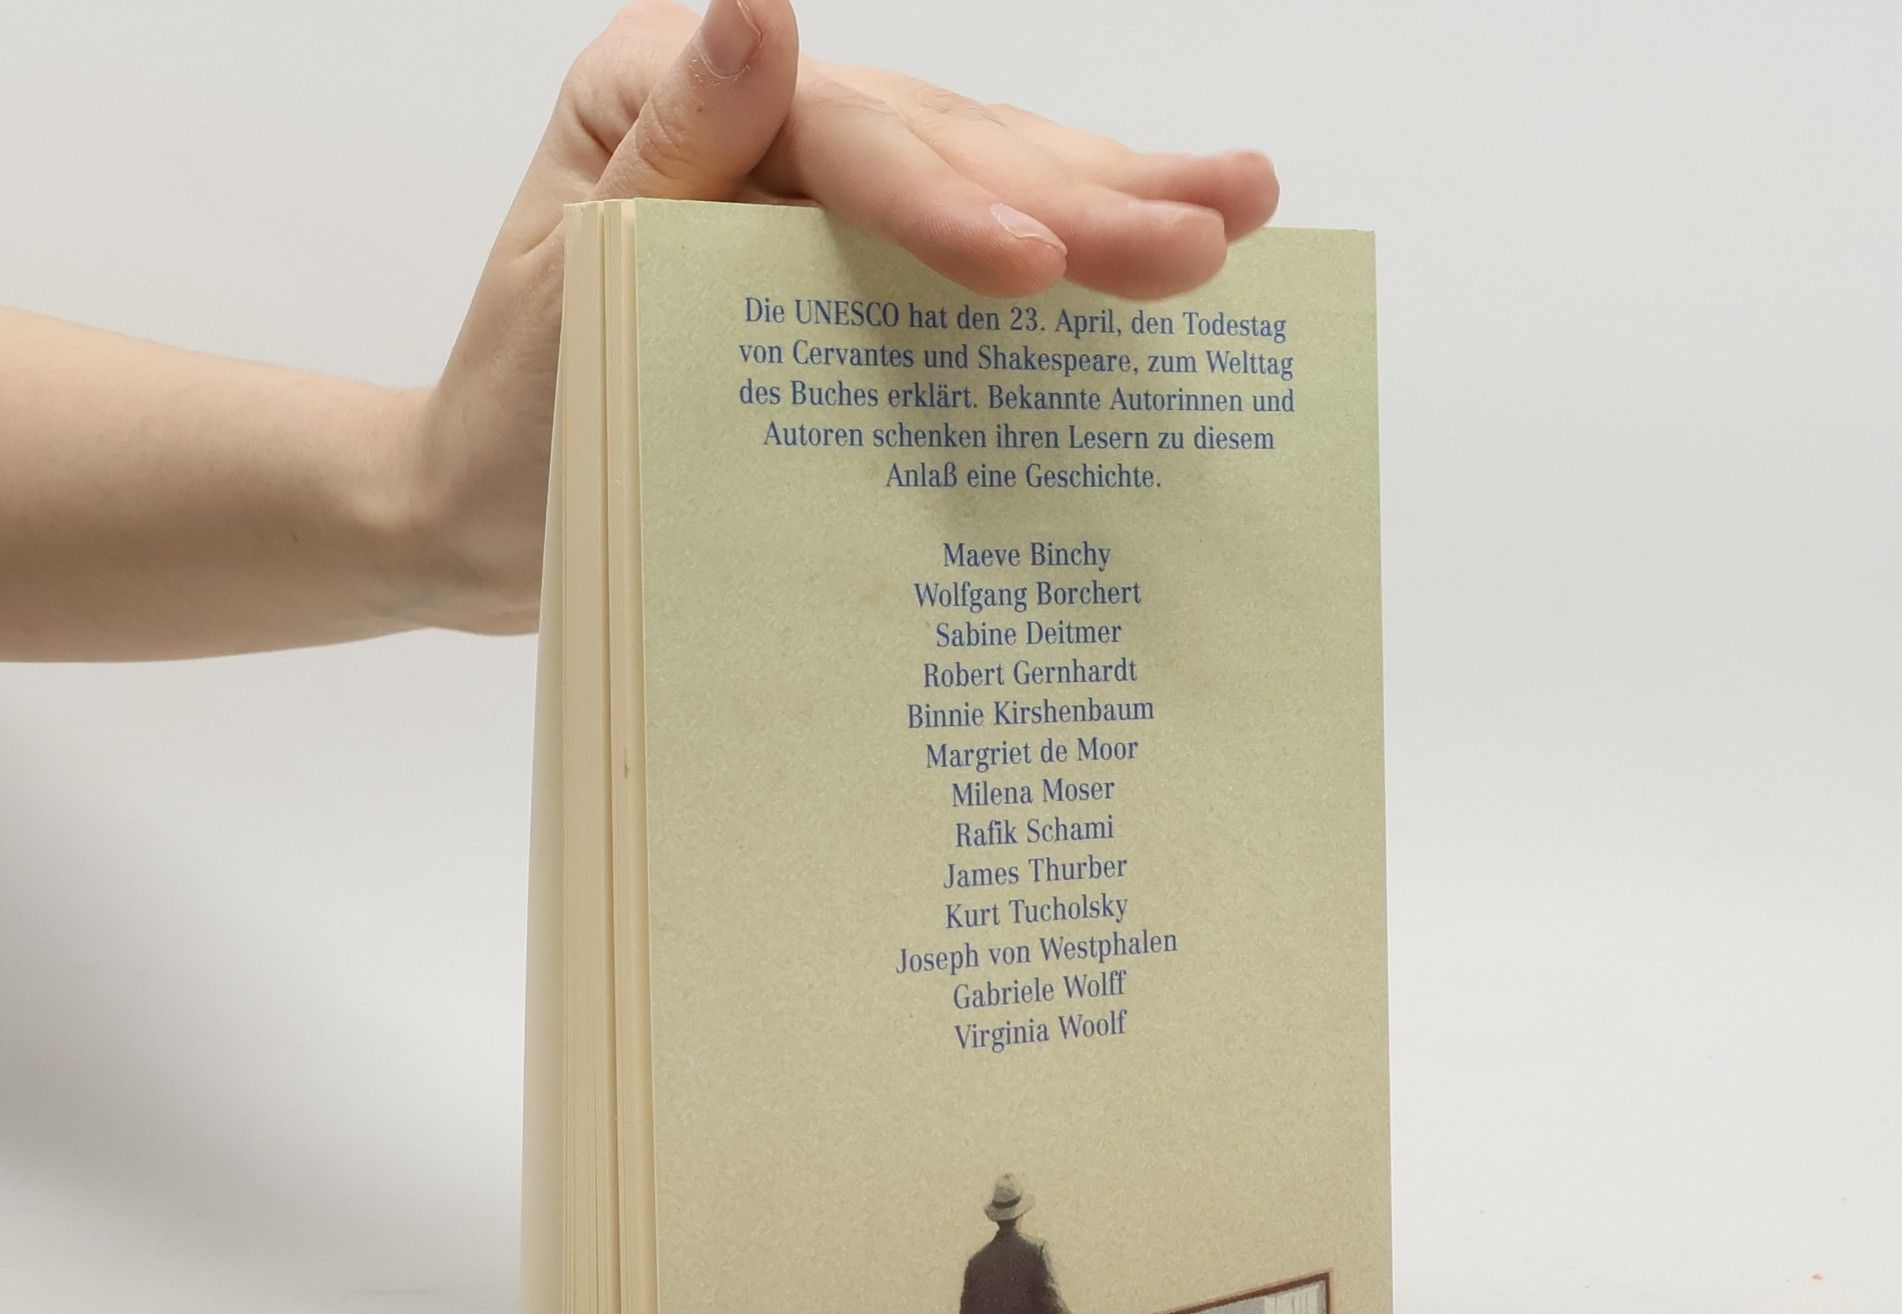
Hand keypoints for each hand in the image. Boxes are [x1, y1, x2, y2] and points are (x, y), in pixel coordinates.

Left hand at [405, 0, 1278, 633]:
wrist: (499, 512)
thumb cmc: (520, 424)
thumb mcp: (571, 297)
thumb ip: (674, 159)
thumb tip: (760, 8)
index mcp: (672, 99)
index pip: (842, 136)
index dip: (950, 200)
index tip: (1040, 266)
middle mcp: (760, 119)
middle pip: (941, 142)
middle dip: (1082, 194)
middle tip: (1209, 235)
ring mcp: (819, 188)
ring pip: (986, 173)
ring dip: (1116, 193)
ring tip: (1238, 207)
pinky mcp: (857, 264)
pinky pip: (976, 245)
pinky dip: (1071, 240)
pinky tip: (1168, 223)